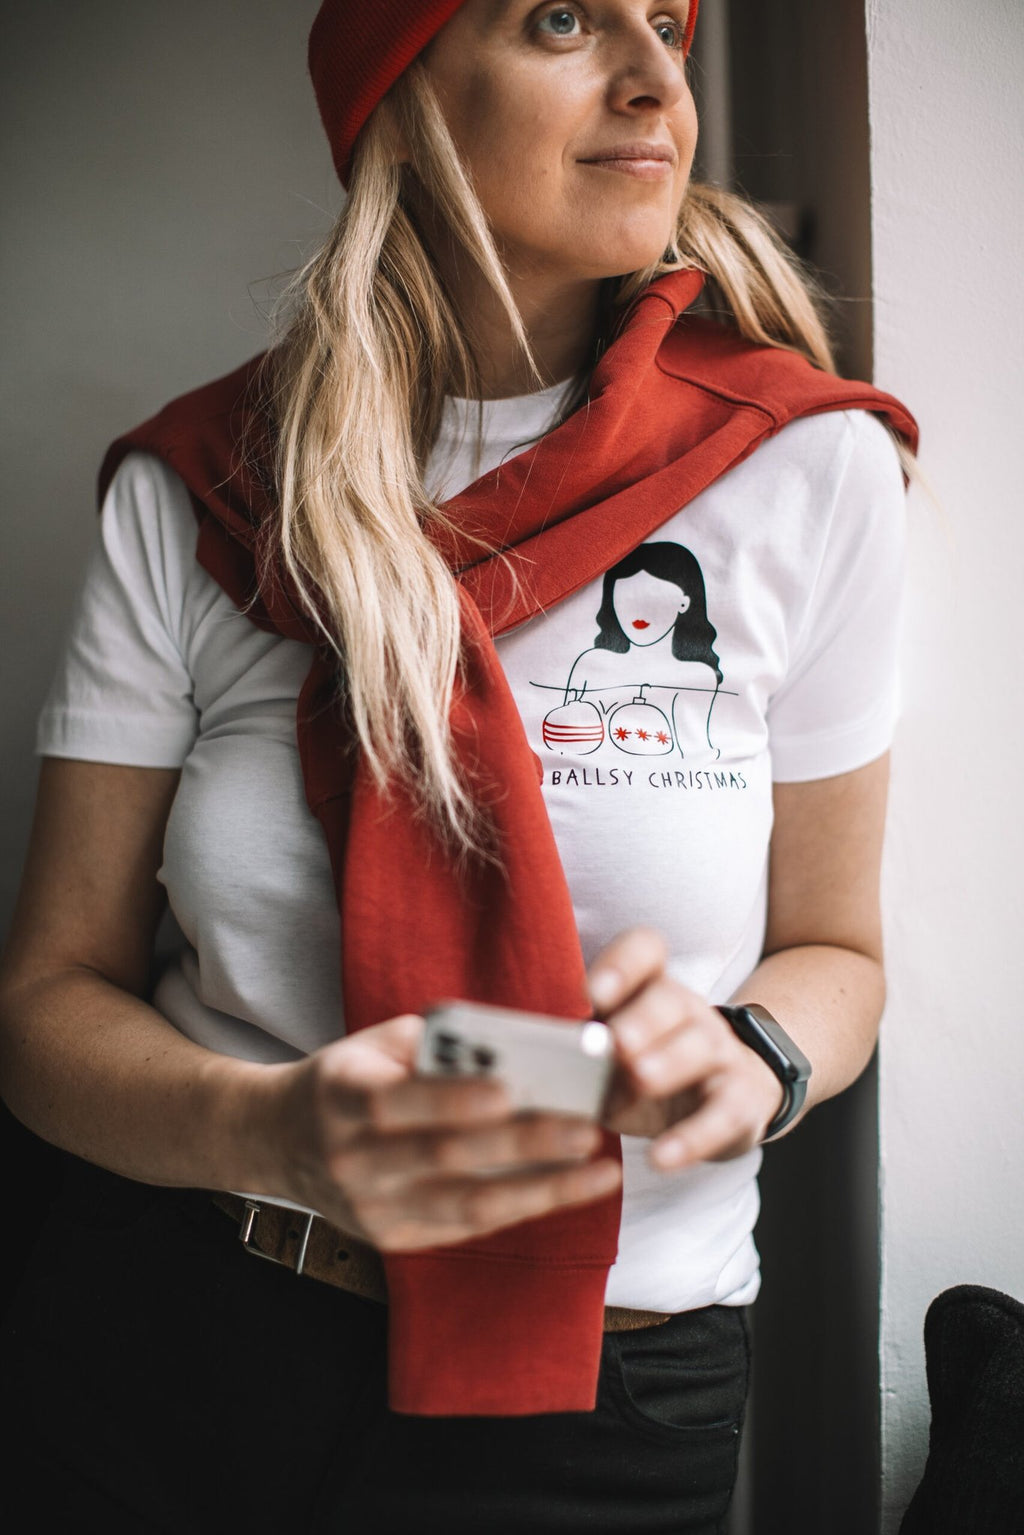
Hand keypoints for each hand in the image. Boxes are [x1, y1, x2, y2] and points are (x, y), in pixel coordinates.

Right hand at [264, 1014, 620, 1251]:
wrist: (281, 1140)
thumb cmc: (350, 1077)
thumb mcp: (376, 1044)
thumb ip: (437, 1045)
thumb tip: (519, 1047)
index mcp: (341, 1095)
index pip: (399, 1101)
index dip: (453, 1099)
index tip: (511, 1090)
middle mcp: (350, 1159)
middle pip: (443, 1156)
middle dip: (522, 1145)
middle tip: (587, 1129)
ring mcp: (369, 1208)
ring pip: (464, 1205)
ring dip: (539, 1190)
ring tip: (598, 1173)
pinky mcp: (391, 1239)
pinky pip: (465, 1226)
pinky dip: (520, 1208)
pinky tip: (566, 1189)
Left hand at [589, 928, 784, 1169]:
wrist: (731, 1098)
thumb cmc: (648, 1069)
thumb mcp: (610, 1056)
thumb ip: (576, 1053)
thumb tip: (524, 1071)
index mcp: (649, 989)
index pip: (644, 952)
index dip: (622, 965)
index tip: (592, 992)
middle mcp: (687, 1012)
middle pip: (671, 999)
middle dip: (643, 1018)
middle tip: (616, 1041)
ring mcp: (718, 1053)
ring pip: (700, 1046)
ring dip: (669, 1062)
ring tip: (641, 1078)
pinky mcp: (739, 1101)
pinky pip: (723, 1113)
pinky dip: (692, 1138)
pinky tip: (661, 1158)